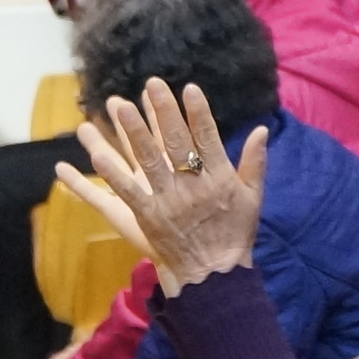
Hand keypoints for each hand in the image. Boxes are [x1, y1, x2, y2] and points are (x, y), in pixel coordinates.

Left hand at [59, 77, 268, 295]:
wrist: (216, 275)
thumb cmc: (235, 234)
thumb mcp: (253, 198)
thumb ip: (255, 162)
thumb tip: (261, 130)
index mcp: (220, 178)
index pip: (208, 138)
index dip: (199, 113)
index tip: (189, 88)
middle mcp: (193, 186)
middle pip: (175, 142)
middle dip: (163, 111)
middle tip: (152, 83)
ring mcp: (169, 201)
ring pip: (148, 160)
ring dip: (132, 132)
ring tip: (120, 106)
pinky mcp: (148, 217)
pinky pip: (128, 191)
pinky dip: (112, 174)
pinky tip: (97, 155)